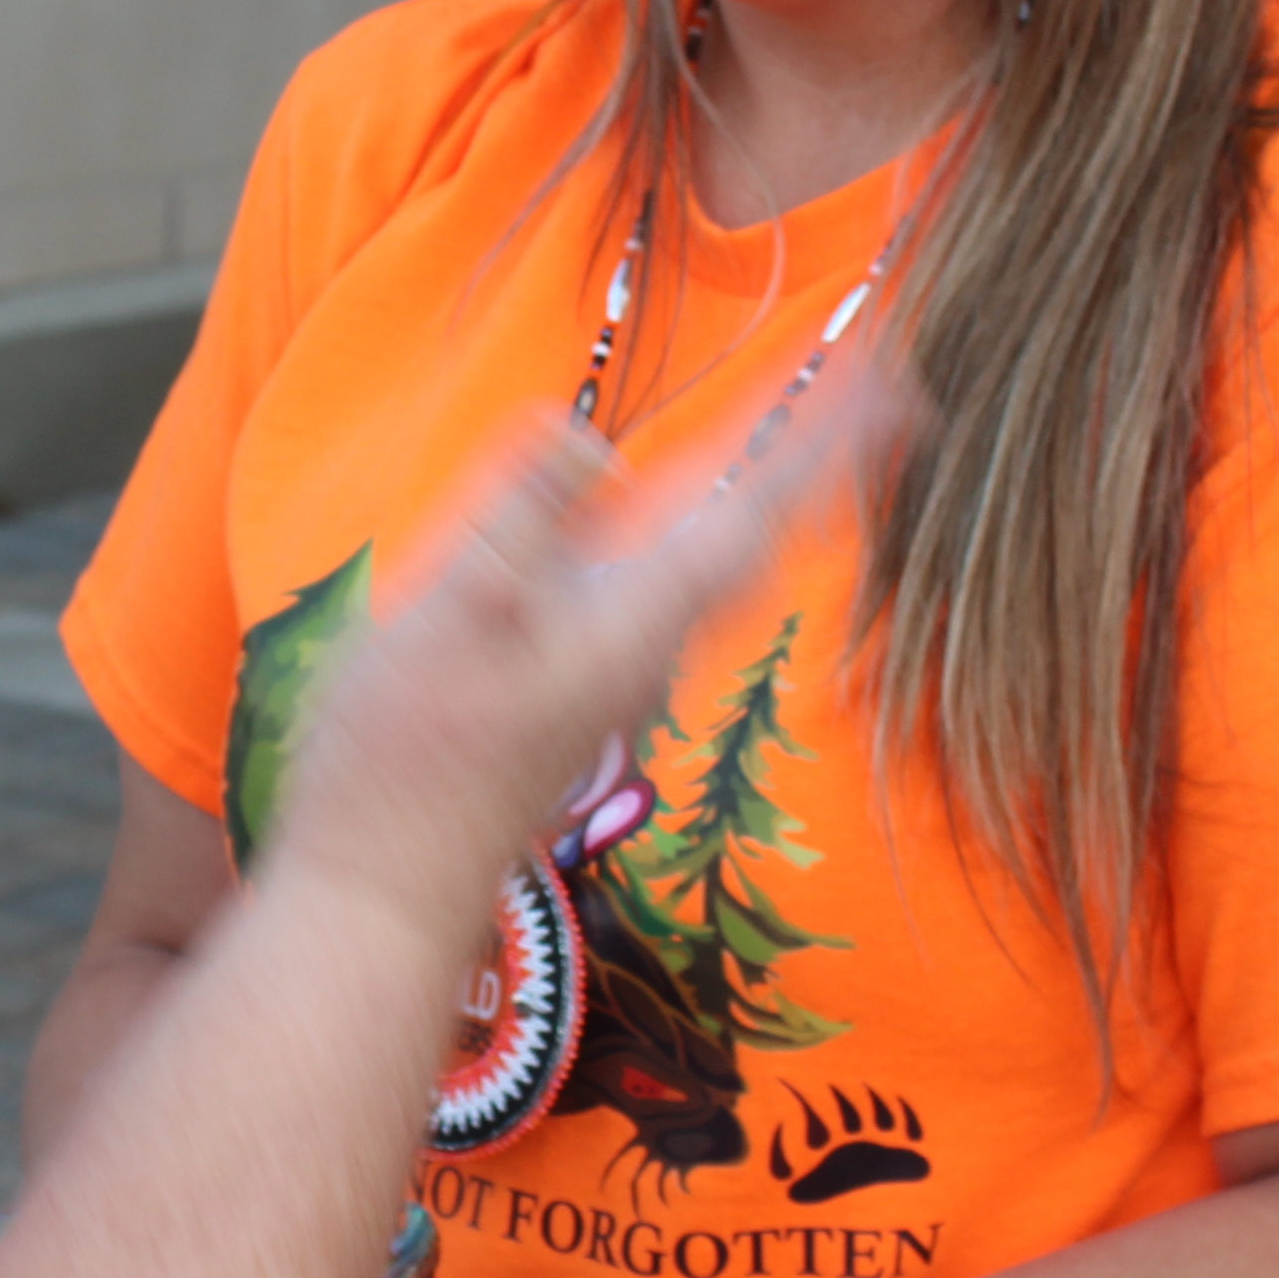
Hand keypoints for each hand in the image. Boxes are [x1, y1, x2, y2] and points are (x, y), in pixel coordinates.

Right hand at [261, 378, 888, 942]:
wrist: (383, 896)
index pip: (752, 511)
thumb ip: (517, 522)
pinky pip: (668, 585)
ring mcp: (611, 669)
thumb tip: (585, 436)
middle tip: (888, 391)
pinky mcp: (574, 685)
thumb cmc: (405, 768)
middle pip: (756, 535)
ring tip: (813, 437)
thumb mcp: (447, 620)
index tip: (894, 381)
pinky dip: (703, 532)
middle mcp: (643, 645)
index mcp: (631, 619)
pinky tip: (682, 524)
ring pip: (718, 565)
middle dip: (817, 460)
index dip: (822, 441)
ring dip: (767, 495)